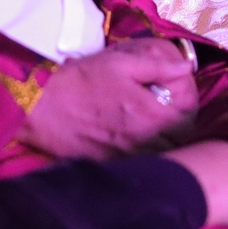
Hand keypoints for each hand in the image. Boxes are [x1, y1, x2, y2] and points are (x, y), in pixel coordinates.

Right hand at [15, 39, 197, 159]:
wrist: (40, 107)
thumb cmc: (80, 80)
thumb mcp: (119, 62)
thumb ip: (156, 65)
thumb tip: (185, 66)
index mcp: (151, 115)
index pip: (187, 115)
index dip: (186, 98)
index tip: (175, 87)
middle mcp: (145, 142)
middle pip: (179, 138)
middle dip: (177, 121)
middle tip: (165, 104)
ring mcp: (129, 158)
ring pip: (162, 153)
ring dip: (163, 138)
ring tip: (150, 121)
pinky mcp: (112, 165)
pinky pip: (141, 162)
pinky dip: (144, 151)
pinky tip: (131, 135)